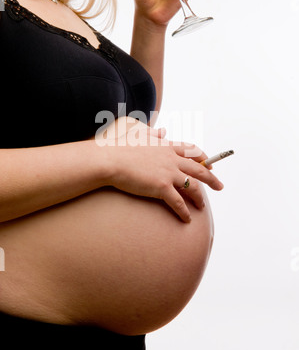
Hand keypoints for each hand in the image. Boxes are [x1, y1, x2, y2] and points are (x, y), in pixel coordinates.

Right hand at [102, 118, 223, 222]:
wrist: (110, 159)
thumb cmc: (120, 146)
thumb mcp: (139, 134)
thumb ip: (153, 133)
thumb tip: (162, 130)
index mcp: (167, 146)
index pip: (191, 150)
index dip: (203, 157)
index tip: (210, 163)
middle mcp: (172, 159)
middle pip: (199, 169)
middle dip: (212, 178)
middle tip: (220, 186)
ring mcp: (168, 173)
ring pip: (192, 187)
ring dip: (199, 198)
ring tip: (202, 206)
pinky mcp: (161, 187)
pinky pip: (178, 202)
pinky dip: (184, 212)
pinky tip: (188, 219)